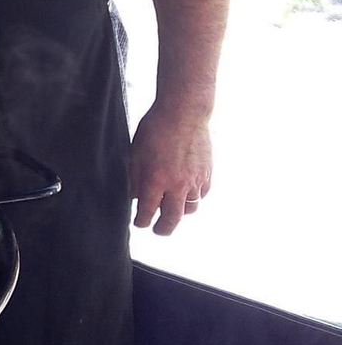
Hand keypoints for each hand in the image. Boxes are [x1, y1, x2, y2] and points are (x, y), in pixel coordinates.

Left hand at [130, 105, 212, 234]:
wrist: (184, 113)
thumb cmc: (156, 129)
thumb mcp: (136, 153)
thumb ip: (136, 178)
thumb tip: (137, 197)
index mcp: (156, 180)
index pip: (148, 212)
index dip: (142, 221)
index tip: (140, 223)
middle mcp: (178, 184)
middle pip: (172, 219)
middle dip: (163, 229)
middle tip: (158, 231)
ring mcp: (195, 180)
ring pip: (190, 208)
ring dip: (179, 212)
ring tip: (172, 210)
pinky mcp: (208, 174)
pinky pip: (202, 195)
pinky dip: (193, 198)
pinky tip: (186, 194)